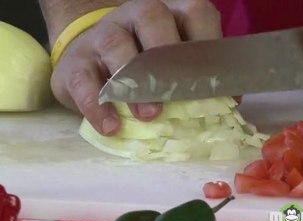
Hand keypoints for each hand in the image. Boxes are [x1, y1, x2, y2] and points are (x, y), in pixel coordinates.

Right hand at [51, 0, 221, 135]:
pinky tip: (110, 126)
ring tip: (148, 115)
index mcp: (167, 14)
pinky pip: (83, 79)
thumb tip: (227, 101)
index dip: (210, 46)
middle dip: (167, 56)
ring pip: (116, 45)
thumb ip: (193, 75)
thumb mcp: (169, 64)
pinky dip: (97, 104)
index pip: (194, 13)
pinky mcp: (75, 61)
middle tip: (177, 95)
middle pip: (152, 17)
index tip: (220, 88)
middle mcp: (134, 16)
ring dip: (134, 81)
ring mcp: (102, 35)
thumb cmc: (141, 66)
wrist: (92, 59)